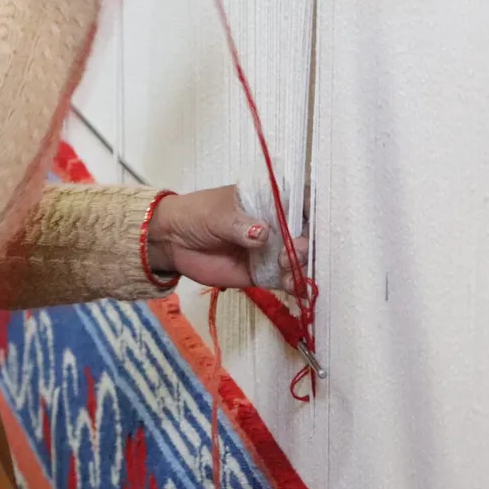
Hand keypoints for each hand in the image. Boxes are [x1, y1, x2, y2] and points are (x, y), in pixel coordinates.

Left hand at [145, 186, 309, 292]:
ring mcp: (272, 250)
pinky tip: (296, 288)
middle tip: (290, 254)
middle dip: (306, 244)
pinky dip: (296, 285)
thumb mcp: (217, 214)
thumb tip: (263, 234)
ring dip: (302, 266)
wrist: (173, 241)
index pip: (302, 203)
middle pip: (306, 234)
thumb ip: (240, 225)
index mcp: (270, 200)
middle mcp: (277, 225)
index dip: (313, 213)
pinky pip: (287, 280)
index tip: (314, 225)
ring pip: (299, 259)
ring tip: (287, 270)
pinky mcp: (264, 273)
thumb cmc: (197, 215)